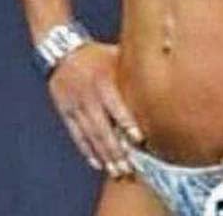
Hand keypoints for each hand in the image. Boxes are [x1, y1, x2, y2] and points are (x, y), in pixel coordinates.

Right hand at [47, 42, 142, 178]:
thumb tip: (161, 77)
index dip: (127, 124)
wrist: (61, 51)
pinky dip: (87, 150)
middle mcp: (88, 95)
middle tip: (128, 168)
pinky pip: (77, 134)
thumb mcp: (116, 56)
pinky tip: (97, 162)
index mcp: (103, 80)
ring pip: (90, 135)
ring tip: (116, 171)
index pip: (116, 106)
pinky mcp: (65, 111)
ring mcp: (75, 105)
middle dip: (116, 150)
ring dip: (104, 155)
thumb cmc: (97, 55)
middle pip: (102, 128)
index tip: (139, 140)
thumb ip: (134, 70)